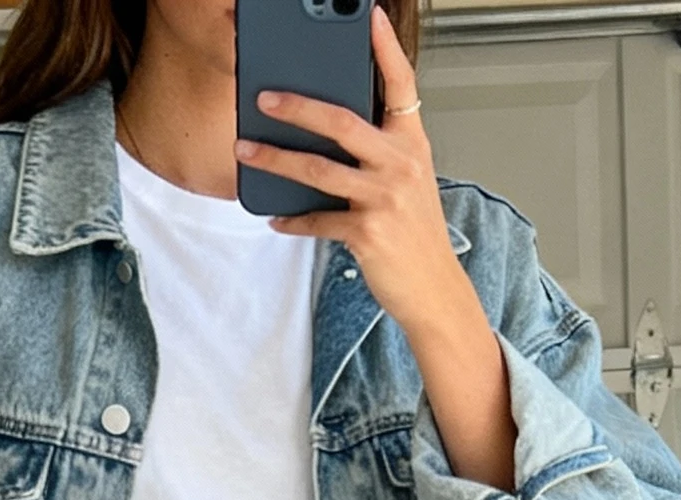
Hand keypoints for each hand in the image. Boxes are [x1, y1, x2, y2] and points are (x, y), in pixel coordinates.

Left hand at [235, 6, 515, 489]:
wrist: (434, 290)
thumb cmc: (417, 236)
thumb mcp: (410, 182)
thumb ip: (380, 152)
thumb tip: (329, 133)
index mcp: (412, 145)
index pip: (401, 85)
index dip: (385, 49)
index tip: (369, 16)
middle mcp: (400, 165)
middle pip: (341, 121)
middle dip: (297, 107)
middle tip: (265, 97)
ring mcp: (384, 198)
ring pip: (318, 169)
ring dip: (275, 159)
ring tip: (246, 149)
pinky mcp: (366, 232)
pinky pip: (317, 219)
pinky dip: (293, 219)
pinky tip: (275, 217)